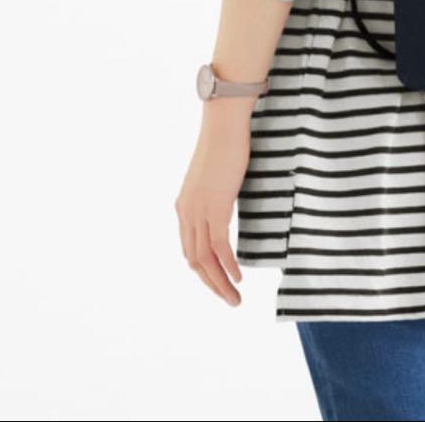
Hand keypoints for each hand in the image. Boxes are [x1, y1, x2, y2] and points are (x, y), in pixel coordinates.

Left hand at [174, 108, 251, 307]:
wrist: (224, 126)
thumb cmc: (225, 144)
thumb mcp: (216, 176)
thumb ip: (216, 195)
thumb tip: (227, 201)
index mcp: (184, 206)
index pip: (189, 249)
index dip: (204, 271)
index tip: (220, 282)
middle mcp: (186, 212)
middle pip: (194, 261)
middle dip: (211, 284)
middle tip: (230, 299)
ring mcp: (199, 212)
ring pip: (204, 260)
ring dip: (220, 283)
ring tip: (235, 298)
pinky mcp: (215, 208)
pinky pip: (220, 248)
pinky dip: (229, 267)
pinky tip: (240, 278)